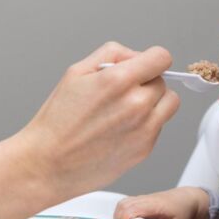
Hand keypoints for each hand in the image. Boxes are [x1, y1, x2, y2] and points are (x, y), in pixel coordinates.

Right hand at [18, 42, 179, 203]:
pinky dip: (147, 124)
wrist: (49, 163)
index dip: (152, 59)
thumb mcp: (76, 72)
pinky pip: (159, 126)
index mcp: (118, 80)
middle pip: (164, 81)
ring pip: (169, 104)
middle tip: (124, 92)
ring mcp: (144, 128)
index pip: (161, 57)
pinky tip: (121, 128)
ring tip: (127, 109)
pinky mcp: (146, 148)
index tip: (146, 65)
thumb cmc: (58, 121)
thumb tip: (136, 56)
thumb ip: (112, 55)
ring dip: (155, 102)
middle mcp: (136, 104)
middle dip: (147, 82)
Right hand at [114, 187, 209, 218]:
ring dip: (118, 218)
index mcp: (154, 205)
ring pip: (121, 205)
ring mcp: (141, 198)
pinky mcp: (139, 200)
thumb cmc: (182, 210)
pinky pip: (124, 204)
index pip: (131, 210)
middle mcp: (145, 199)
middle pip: (123, 207)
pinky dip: (120, 214)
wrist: (186, 198)